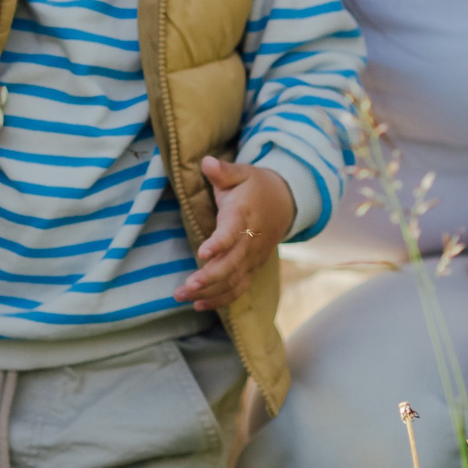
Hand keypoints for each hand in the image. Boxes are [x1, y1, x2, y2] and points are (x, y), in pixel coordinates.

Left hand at [175, 156, 293, 310]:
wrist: (285, 202)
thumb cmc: (254, 187)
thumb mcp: (242, 173)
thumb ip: (223, 171)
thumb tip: (206, 162)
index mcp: (244, 215)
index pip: (233, 232)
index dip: (220, 243)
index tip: (203, 251)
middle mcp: (250, 240)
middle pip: (232, 264)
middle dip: (209, 278)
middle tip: (185, 287)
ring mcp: (252, 258)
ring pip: (233, 281)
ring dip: (208, 292)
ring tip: (182, 296)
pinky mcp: (251, 268)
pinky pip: (238, 288)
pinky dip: (220, 300)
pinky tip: (199, 305)